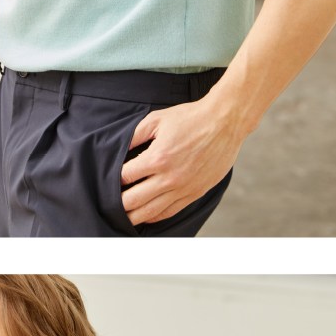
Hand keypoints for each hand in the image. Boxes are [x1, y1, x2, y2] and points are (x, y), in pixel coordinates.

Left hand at [120, 91, 233, 225]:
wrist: (225, 122)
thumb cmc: (192, 118)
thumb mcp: (157, 119)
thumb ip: (134, 135)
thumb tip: (118, 149)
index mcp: (157, 158)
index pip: (124, 177)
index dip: (113, 179)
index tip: (110, 179)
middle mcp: (169, 177)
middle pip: (133, 200)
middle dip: (118, 203)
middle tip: (110, 203)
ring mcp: (183, 188)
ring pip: (151, 212)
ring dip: (134, 216)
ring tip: (123, 217)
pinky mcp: (195, 193)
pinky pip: (171, 212)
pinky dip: (155, 216)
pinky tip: (147, 215)